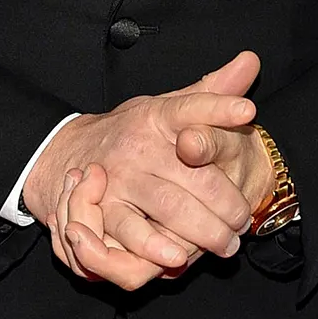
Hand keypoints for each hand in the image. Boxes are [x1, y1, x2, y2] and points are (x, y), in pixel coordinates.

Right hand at [61, 113, 277, 288]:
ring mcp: (119, 180)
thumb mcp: (166, 107)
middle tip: (244, 220)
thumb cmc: (132, 134)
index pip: (191, 107)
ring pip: (170, 210)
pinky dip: (158, 249)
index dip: (219, 109)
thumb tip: (251, 61)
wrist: (66, 154)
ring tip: (226, 243)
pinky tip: (181, 258)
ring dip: (204, 232)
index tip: (247, 112)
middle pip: (195, 177)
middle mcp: (138, 146)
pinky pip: (133, 236)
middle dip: (228, 204)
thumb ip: (210, 93)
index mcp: (157, 116)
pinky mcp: (102, 212)